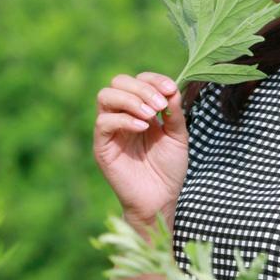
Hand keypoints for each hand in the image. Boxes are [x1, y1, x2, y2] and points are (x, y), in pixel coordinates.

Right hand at [93, 72, 187, 230]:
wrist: (161, 199)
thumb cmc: (169, 169)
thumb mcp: (177, 136)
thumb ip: (174, 112)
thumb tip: (171, 89)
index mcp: (138, 110)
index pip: (137, 80)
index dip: (153, 80)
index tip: (170, 90)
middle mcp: (121, 116)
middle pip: (118, 82)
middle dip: (141, 88)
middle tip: (159, 106)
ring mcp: (109, 131)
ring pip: (105, 96)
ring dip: (131, 100)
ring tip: (150, 116)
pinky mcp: (102, 147)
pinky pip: (103, 122)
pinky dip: (124, 120)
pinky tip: (143, 128)